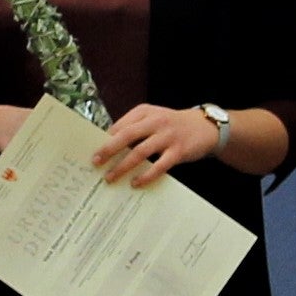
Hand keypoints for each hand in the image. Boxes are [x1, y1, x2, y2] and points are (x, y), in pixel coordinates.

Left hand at [93, 105, 222, 186]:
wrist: (205, 127)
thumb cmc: (172, 125)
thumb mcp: (153, 118)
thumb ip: (134, 127)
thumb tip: (109, 144)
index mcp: (145, 112)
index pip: (120, 125)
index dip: (105, 138)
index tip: (91, 150)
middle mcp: (155, 121)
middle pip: (126, 135)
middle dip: (109, 149)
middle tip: (96, 162)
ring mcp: (167, 136)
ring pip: (140, 151)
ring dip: (123, 165)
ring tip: (110, 177)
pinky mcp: (178, 151)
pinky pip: (159, 165)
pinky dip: (146, 175)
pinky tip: (136, 182)